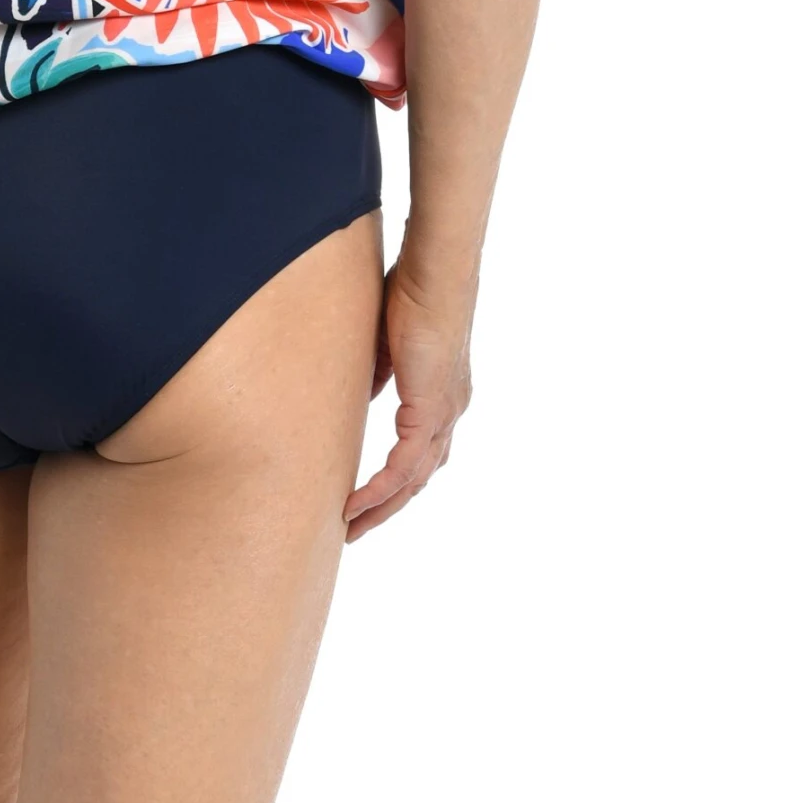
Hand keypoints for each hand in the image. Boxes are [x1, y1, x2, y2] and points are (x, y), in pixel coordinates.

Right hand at [343, 252, 474, 540]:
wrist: (435, 275)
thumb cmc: (411, 292)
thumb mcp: (386, 344)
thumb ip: (378, 376)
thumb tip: (362, 397)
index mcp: (443, 395)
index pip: (421, 450)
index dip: (395, 478)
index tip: (367, 496)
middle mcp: (451, 411)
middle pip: (420, 476)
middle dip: (388, 506)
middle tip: (355, 528)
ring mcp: (445, 414)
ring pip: (414, 479)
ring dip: (381, 507)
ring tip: (351, 526)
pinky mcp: (431, 411)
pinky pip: (404, 466)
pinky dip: (380, 489)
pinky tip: (356, 503)